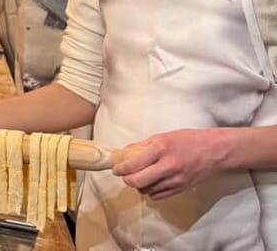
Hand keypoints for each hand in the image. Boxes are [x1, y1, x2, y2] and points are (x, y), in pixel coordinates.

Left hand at [113, 128, 228, 199]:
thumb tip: (123, 152)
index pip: (134, 164)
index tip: (116, 168)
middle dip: (127, 180)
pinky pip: (158, 196)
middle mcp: (167, 166)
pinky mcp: (181, 189)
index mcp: (160, 149)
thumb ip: (142, 145)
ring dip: (139, 185)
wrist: (215, 151)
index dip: (121, 168)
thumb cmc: (188, 140)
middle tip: (124, 175)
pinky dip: (151, 191)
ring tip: (139, 177)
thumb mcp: (162, 136)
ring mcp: (175, 180)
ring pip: (147, 190)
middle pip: (138, 181)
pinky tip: (151, 183)